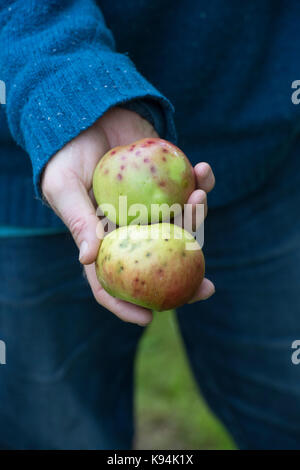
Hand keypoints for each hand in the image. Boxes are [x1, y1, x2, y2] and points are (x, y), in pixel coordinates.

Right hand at [42, 107, 214, 325]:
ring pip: (182, 225)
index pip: (111, 280)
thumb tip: (89, 259)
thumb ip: (78, 221)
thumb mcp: (64, 186)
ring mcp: (154, 206)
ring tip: (200, 196)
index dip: (126, 304)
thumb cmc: (67, 153)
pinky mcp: (169, 183)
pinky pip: (190, 188)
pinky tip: (203, 171)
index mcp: (105, 238)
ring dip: (198, 216)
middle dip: (184, 280)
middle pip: (158, 262)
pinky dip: (201, 180)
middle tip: (206, 288)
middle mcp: (133, 228)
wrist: (88, 113)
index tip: (147, 319)